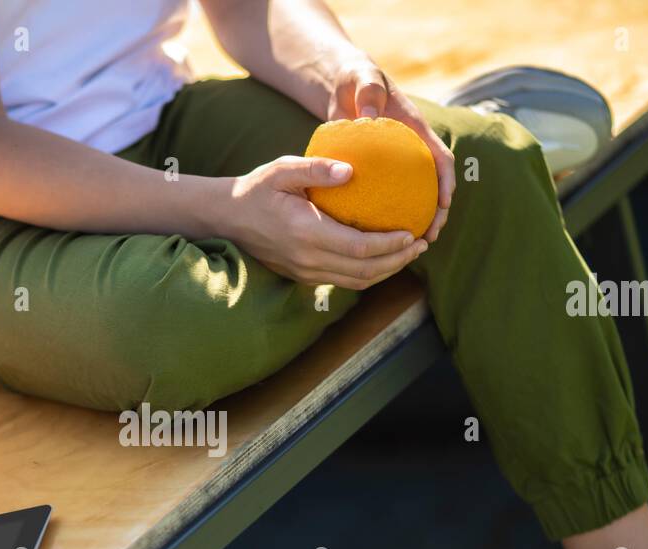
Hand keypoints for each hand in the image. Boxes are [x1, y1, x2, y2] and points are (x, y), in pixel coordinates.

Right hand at [222, 155, 426, 289]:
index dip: (390, 245)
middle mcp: (308, 259)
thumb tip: (351, 170)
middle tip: (422, 244)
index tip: (412, 232)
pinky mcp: (303, 276)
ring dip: (386, 271)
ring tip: (408, 253)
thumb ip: (316, 169)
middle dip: (397, 261)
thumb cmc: (256, 189)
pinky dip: (367, 273)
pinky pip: (343, 280)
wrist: (226, 218)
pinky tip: (382, 257)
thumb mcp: (282, 169)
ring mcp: (305, 272)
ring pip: (356, 281)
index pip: (359, 248)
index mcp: (306, 233)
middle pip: (364, 271)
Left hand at [326, 58, 454, 241]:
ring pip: (414, 195)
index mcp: (416, 129)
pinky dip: (387, 215)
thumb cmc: (357, 78)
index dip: (446, 180)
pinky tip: (375, 237)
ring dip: (417, 220)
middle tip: (430, 236)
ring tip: (410, 246)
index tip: (444, 202)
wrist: (346, 84)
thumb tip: (367, 115)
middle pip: (434, 184)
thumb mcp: (362, 77)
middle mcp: (413, 149)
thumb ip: (368, 91)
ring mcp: (399, 162)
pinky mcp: (382, 171)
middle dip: (438, 212)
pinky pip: (387, 195)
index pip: (439, 156)